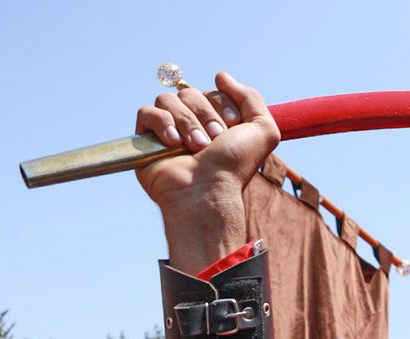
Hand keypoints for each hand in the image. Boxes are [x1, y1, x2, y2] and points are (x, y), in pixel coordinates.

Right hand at [134, 72, 279, 269]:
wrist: (208, 191)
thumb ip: (252, 98)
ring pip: (168, 99)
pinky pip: (146, 112)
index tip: (232, 126)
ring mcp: (168, 131)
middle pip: (190, 92)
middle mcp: (192, 124)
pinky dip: (161, 124)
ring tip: (196, 147)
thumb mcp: (264, 130)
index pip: (212, 91)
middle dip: (205, 115)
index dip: (223, 104)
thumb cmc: (234, 166)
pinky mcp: (146, 139)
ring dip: (186, 122)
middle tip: (214, 140)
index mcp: (216, 122)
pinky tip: (173, 145)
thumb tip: (220, 75)